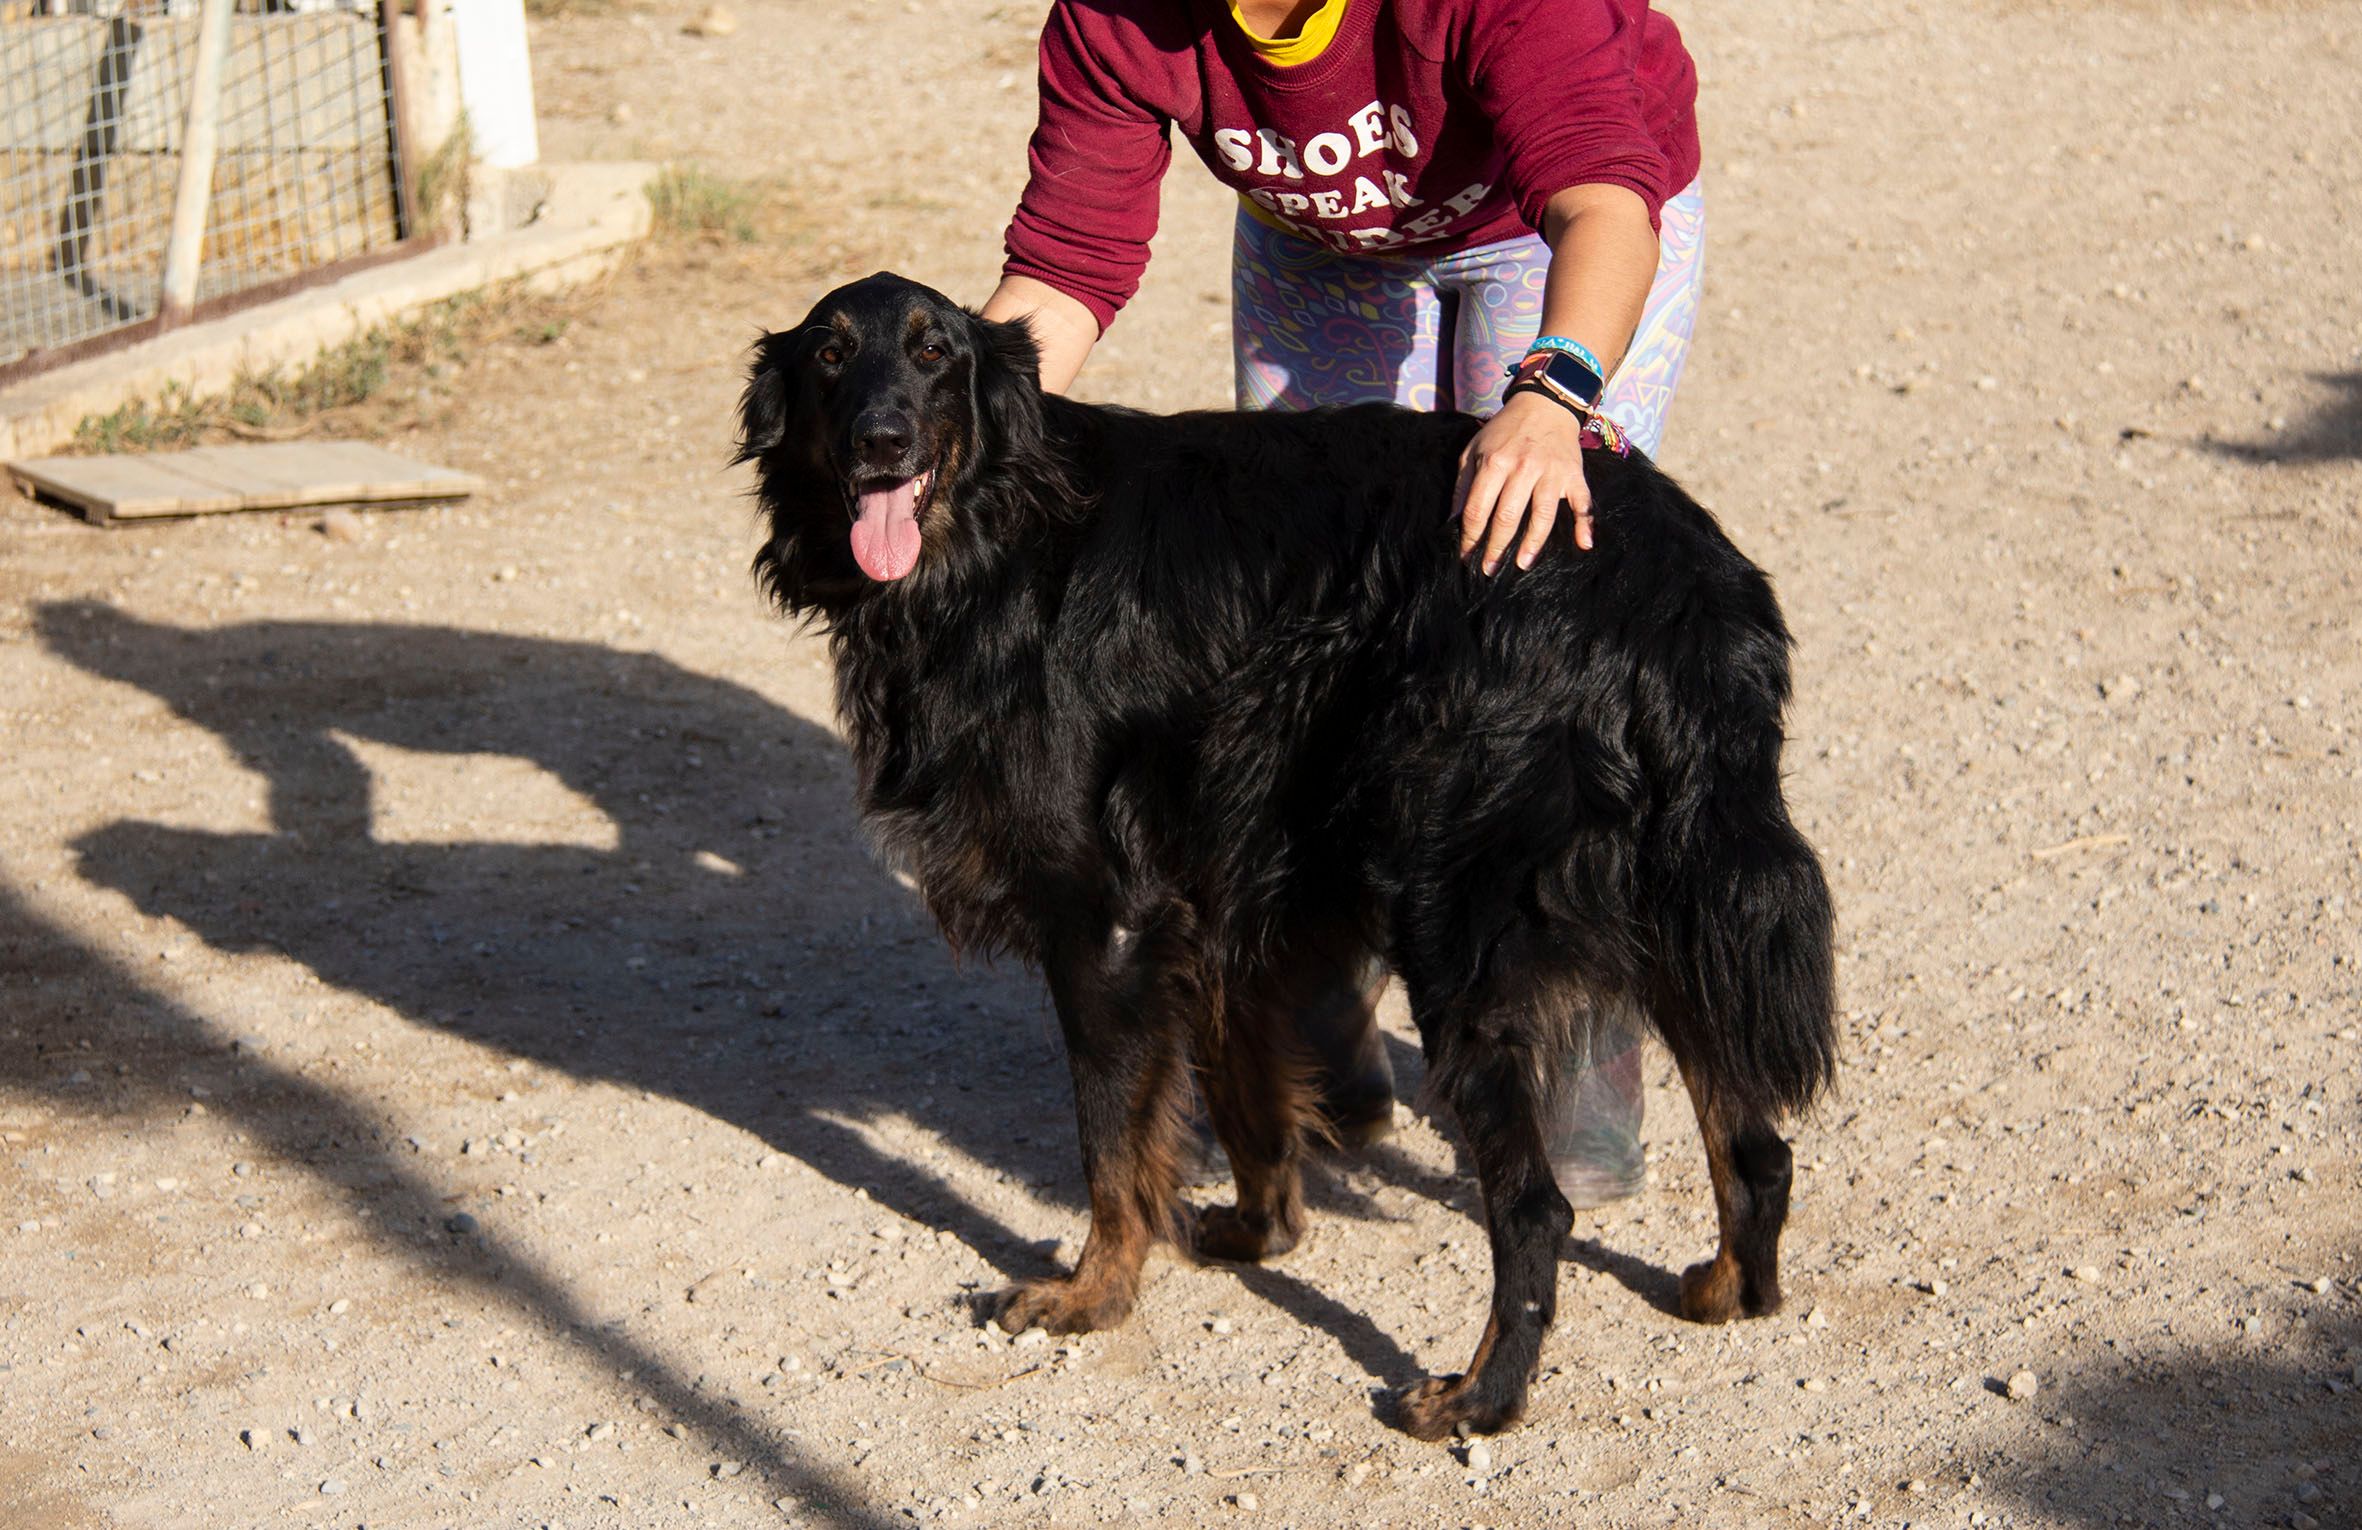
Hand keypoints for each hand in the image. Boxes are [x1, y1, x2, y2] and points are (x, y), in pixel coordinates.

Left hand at [1455, 390, 1593, 574]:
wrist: (1545, 405)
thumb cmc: (1504, 432)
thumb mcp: (1475, 451)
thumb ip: (1463, 486)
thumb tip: (1451, 521)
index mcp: (1495, 462)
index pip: (1478, 509)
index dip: (1471, 537)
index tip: (1466, 556)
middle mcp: (1523, 468)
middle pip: (1508, 517)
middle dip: (1496, 548)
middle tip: (1488, 570)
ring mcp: (1551, 473)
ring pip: (1542, 515)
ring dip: (1532, 544)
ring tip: (1522, 565)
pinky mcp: (1574, 475)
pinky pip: (1582, 503)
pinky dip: (1585, 523)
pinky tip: (1583, 544)